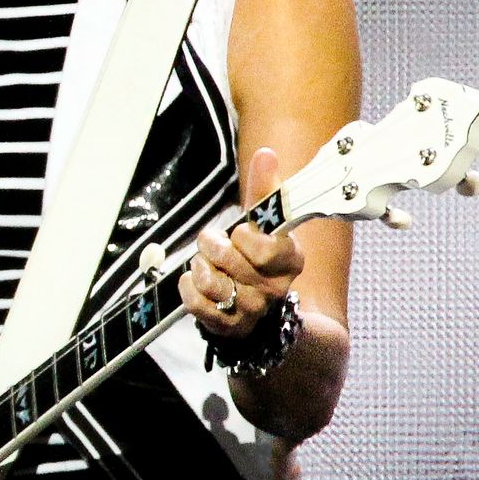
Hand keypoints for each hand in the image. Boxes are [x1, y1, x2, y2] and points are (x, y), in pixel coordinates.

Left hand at [178, 146, 301, 341]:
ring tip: (206, 264)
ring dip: (199, 266)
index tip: (241, 232)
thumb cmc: (256, 256)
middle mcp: (274, 289)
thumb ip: (264, 190)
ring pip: (211, 281)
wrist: (253, 306)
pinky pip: (195, 301)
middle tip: (213, 243)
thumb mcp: (263, 223)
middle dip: (213, 244)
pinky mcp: (227, 326)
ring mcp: (251, 310)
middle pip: (230, 259)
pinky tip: (196, 281)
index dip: (244, 236)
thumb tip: (266, 153)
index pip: (264, 246)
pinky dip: (188, 286)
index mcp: (290, 260)